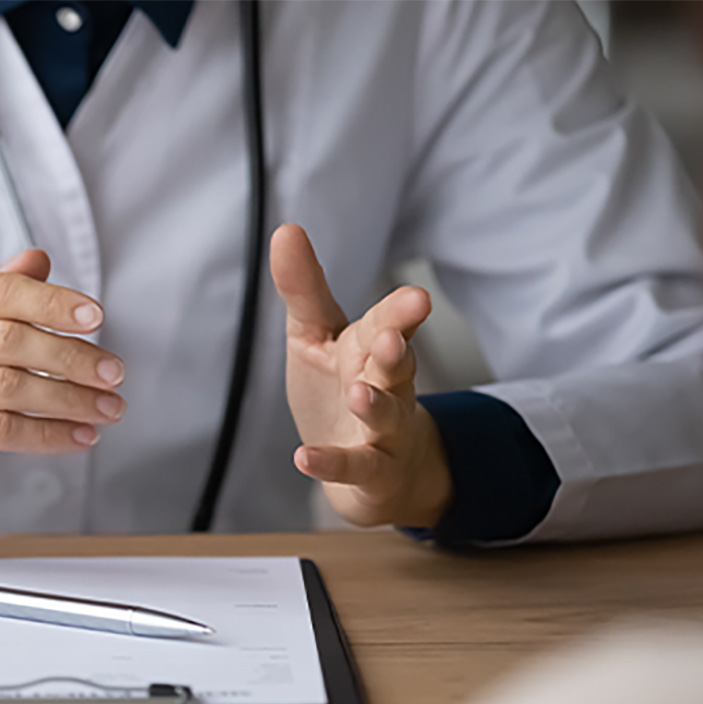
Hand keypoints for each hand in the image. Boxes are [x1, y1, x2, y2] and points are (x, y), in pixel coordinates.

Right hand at [0, 250, 125, 520]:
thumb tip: (38, 258)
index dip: (52, 302)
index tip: (96, 318)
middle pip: (9, 339)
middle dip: (72, 357)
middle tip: (113, 373)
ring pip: (8, 387)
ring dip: (69, 400)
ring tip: (106, 409)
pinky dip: (46, 434)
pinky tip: (77, 437)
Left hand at [269, 224, 451, 527]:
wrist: (379, 473)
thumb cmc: (342, 392)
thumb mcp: (316, 337)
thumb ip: (305, 290)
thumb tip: (285, 229)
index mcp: (371, 348)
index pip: (388, 323)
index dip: (400, 313)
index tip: (417, 297)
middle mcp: (387, 386)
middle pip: (397, 366)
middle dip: (396, 350)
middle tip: (393, 335)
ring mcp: (384, 433)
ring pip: (387, 417)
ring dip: (377, 406)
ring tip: (362, 394)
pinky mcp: (371, 473)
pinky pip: (356, 468)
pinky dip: (332, 464)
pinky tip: (304, 457)